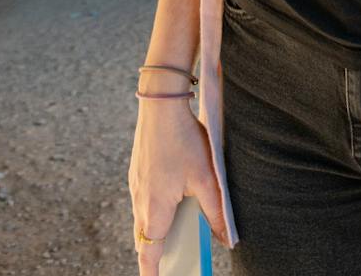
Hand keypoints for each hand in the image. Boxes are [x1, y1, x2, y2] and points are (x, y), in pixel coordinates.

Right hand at [128, 97, 228, 268]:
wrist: (161, 103)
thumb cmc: (183, 139)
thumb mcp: (207, 178)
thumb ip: (215, 212)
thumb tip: (225, 239)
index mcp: (155, 209)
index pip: (149, 254)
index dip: (152, 274)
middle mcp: (139, 201)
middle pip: (144, 239)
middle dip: (156, 254)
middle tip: (174, 263)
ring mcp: (135, 185)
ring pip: (142, 219)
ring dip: (156, 230)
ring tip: (177, 233)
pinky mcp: (137, 172)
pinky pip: (143, 200)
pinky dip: (154, 209)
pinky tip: (172, 200)